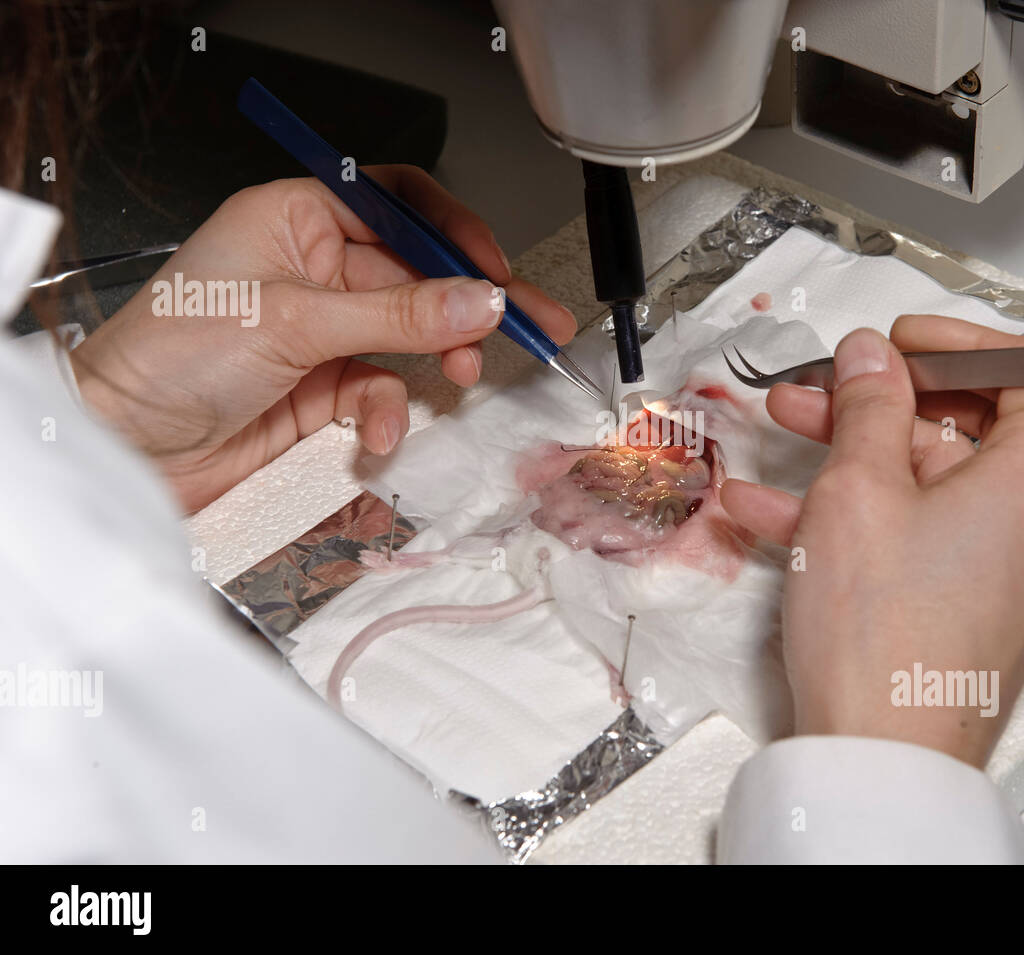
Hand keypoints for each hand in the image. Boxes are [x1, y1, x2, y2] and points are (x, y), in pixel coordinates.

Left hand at [72, 165, 575, 512]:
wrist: (130, 447)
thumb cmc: (170, 357)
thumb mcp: (295, 320)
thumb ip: (400, 312)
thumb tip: (480, 298)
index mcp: (295, 220)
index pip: (396, 204)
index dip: (452, 232)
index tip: (495, 269)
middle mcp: (313, 269)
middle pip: (417, 275)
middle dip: (469, 304)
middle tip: (530, 325)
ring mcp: (323, 331)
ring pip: (410, 335)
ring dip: (439, 357)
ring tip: (462, 376)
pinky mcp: (325, 388)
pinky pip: (385, 389)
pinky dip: (391, 411)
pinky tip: (379, 428)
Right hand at [720, 315, 1023, 766]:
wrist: (880, 757)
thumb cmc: (887, 639)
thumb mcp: (860, 490)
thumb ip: (868, 407)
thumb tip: (873, 360)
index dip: (970, 345)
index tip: (907, 343)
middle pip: (973, 428)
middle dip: (886, 400)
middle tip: (828, 387)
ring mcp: (1004, 574)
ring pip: (931, 484)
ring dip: (856, 453)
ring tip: (787, 431)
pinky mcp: (966, 610)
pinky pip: (916, 538)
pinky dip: (858, 516)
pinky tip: (775, 511)